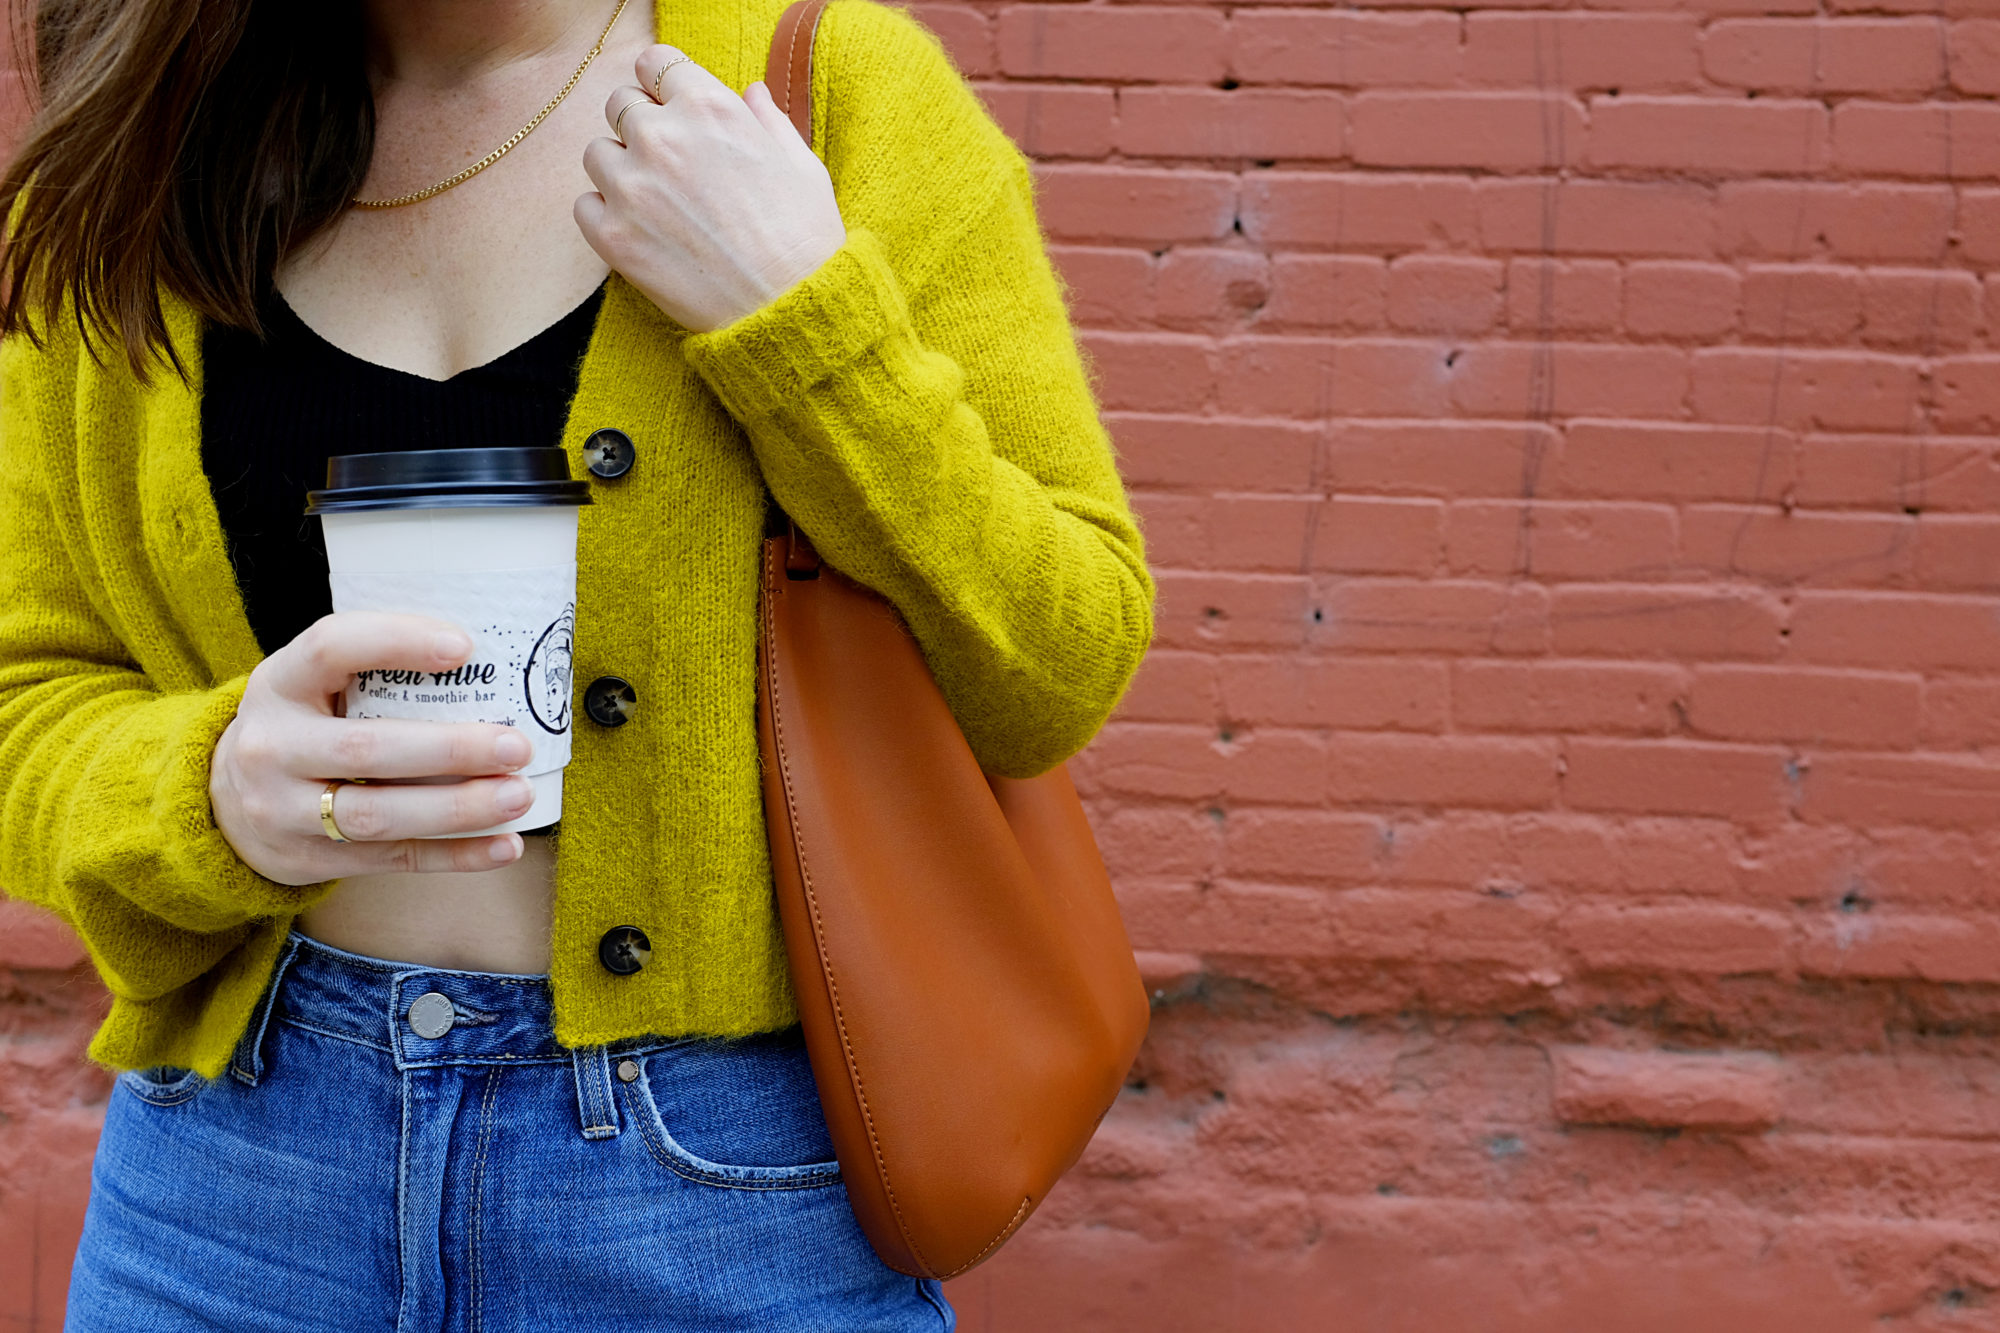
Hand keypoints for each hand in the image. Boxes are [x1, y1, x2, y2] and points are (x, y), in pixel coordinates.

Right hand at [210, 613, 535, 885]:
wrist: (226, 804)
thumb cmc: (304, 725)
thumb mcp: (312, 684)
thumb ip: (373, 670)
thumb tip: (490, 661)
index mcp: (279, 683)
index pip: (330, 648)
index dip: (396, 642)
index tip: (464, 646)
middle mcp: (273, 746)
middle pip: (367, 748)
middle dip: (450, 749)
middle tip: (515, 746)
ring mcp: (283, 810)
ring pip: (378, 815)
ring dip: (458, 808)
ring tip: (518, 796)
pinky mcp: (307, 859)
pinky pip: (391, 860)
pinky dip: (455, 855)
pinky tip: (505, 845)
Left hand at [575, 45, 846, 333]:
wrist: (791, 312)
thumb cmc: (805, 241)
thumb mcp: (803, 166)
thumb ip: (768, 121)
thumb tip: (750, 93)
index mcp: (711, 108)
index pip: (655, 63)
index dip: (661, 83)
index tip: (669, 105)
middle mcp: (664, 138)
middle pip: (620, 104)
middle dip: (641, 126)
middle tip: (668, 164)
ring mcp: (633, 187)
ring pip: (597, 154)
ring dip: (620, 171)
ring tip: (656, 204)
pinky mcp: (613, 236)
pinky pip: (584, 206)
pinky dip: (605, 215)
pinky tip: (641, 232)